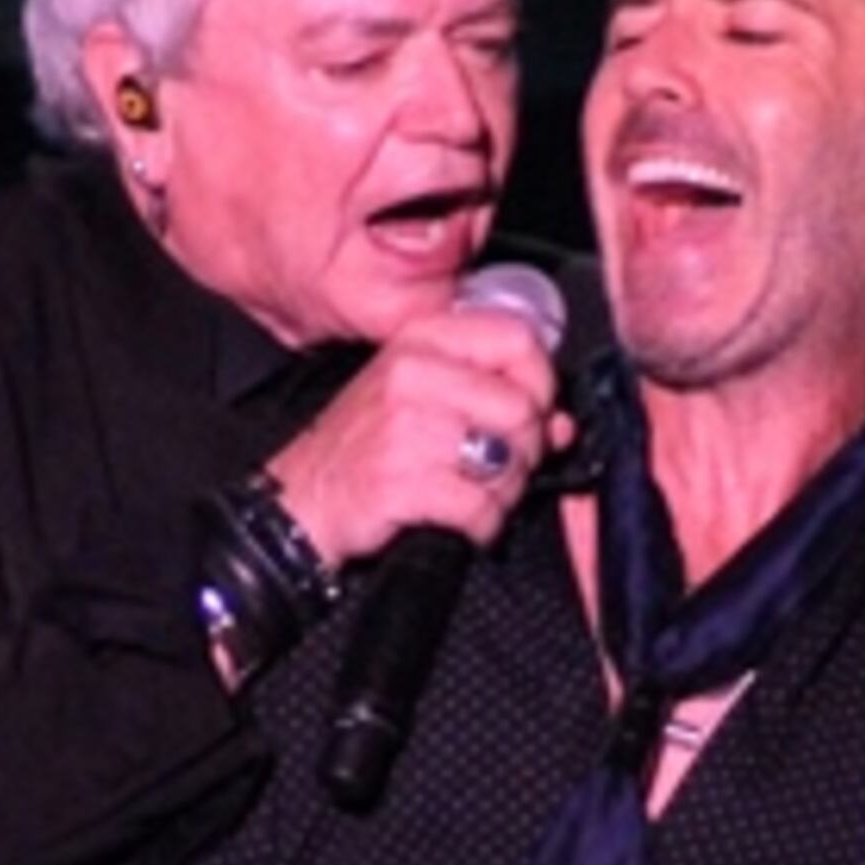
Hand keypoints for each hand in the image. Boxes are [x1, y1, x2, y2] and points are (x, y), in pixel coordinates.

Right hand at [262, 306, 563, 571]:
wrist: (302, 498)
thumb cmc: (365, 446)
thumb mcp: (421, 396)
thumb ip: (493, 395)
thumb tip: (562, 424)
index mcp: (422, 339)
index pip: (518, 339)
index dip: (541, 383)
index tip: (533, 411)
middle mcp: (412, 373)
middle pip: (522, 407)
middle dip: (526, 450)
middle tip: (500, 466)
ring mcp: (405, 426)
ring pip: (509, 459)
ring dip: (506, 492)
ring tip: (478, 495)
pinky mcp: (403, 481)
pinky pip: (482, 507)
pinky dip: (484, 526)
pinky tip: (464, 522)